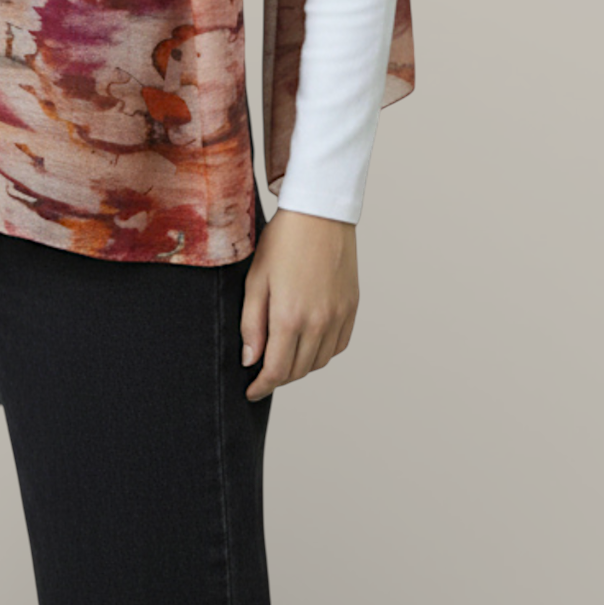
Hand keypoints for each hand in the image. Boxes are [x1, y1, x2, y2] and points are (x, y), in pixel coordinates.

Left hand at [239, 206, 358, 399]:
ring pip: (319, 362)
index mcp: (290, 317)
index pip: (276, 370)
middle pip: (298, 371)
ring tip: (284, 357)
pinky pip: (338, 346)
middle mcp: (318, 323)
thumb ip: (251, 324)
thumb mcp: (256, 279)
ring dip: (300, 367)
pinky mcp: (352, 308)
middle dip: (278, 378)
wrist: (320, 213)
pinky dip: (322, 353)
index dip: (261, 386)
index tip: (251, 391)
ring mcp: (339, 316)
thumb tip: (251, 360)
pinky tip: (309, 343)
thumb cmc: (283, 241)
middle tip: (262, 373)